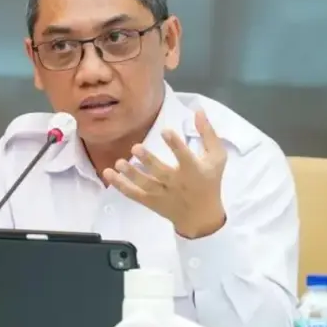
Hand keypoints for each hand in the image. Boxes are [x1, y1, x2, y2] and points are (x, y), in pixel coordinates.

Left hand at [102, 110, 226, 238]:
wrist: (201, 216)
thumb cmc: (210, 182)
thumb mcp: (217, 157)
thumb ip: (208, 134)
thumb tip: (198, 110)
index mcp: (194, 171)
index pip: (184, 157)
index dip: (175, 145)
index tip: (165, 131)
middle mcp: (177, 183)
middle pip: (161, 172)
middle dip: (148, 161)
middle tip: (135, 148)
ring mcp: (162, 194)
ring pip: (145, 185)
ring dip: (131, 174)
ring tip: (119, 163)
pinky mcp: (151, 202)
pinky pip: (134, 194)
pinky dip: (121, 185)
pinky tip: (109, 174)